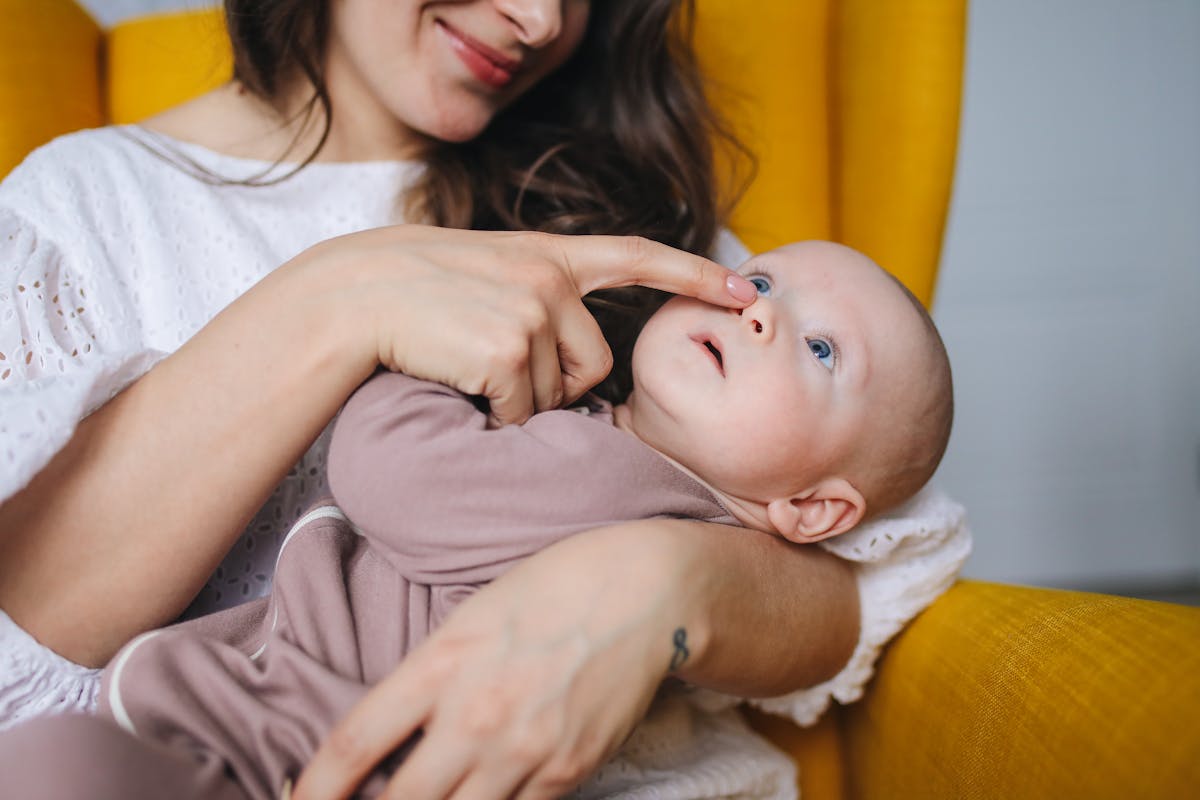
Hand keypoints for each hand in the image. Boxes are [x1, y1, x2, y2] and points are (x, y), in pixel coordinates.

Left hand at [293, 523, 693, 799]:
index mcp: (440, 663)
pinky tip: (483, 797)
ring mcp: (524, 750)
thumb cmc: (551, 591)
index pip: (355, 743)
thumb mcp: (470, 619)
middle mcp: (475, 714)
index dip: (314, 788)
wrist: (643, 593)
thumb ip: (428, 680)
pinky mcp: (567, 772)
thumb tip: (392, 742)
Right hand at [306, 225, 757, 423]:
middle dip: (556, 388)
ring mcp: (531, 310)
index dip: (695, 276)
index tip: (747, 289)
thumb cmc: (418, 293)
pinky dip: (493, 416)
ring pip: (555, 396)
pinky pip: (521, 413)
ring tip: (467, 366)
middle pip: (593, 367)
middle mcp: (551, 277)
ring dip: (517, 402)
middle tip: (496, 370)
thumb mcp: (490, 273)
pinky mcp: (508, 348)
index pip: (637, 257)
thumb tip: (577, 368)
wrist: (355, 293)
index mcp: (550, 255)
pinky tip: (457, 383)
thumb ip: (542, 295)